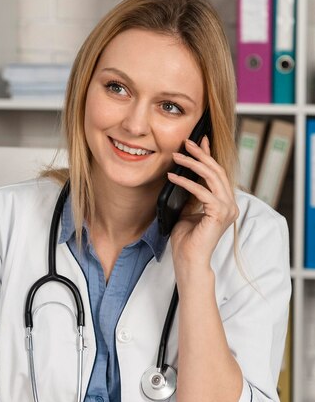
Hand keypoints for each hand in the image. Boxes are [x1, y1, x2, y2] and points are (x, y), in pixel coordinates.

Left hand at [168, 136, 238, 276]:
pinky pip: (202, 191)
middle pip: (216, 171)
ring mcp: (227, 209)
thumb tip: (184, 177)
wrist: (189, 261)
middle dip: (201, 154)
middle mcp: (229, 204)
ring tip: (176, 156)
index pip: (217, 174)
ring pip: (211, 177)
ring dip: (192, 164)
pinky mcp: (219, 214)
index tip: (199, 140)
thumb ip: (191, 196)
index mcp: (224, 203)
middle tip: (186, 142)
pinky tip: (173, 177)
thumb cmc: (187, 241)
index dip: (208, 155)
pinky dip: (186, 183)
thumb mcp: (187, 211)